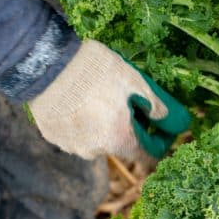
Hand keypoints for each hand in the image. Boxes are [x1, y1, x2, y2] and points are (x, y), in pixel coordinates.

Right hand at [29, 39, 189, 160]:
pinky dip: (83, 121)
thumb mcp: (136, 83)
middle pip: (122, 145)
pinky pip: (76, 133)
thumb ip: (157, 107)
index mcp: (120, 141)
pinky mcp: (52, 136)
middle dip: (131, 127)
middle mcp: (96, 151)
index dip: (160, 141)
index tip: (162, 125)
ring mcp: (71, 146)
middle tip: (129, 100)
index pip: (149, 156)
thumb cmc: (96, 72)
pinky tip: (81, 99)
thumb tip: (172, 122)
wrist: (46, 63)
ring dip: (105, 124)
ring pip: (98, 139)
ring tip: (100, 95)